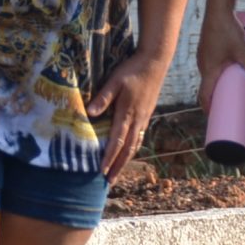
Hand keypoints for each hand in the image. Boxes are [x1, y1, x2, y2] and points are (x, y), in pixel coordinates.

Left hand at [90, 52, 167, 176]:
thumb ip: (103, 97)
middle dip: (118, 166)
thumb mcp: (114, 81)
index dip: (109, 157)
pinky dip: (133, 148)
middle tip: (110, 181)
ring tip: (118, 171)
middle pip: (127, 149)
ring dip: (126, 160)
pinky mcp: (147, 114)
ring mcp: (143, 118)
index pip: (117, 141)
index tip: (101, 171)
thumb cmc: (132, 70)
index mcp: (127, 113)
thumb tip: (90, 113)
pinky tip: (130, 151)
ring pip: (135, 144)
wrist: (155, 62)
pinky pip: (140, 136)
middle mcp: (137, 120)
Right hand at [195, 1, 244, 111]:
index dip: (209, 109)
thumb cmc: (227, 29)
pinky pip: (211, 67)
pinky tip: (229, 71)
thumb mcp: (242, 49)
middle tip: (230, 106)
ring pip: (211, 76)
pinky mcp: (207, 49)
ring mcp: (203, 57)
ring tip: (232, 90)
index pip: (204, 96)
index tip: (216, 118)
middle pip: (208, 87)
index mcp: (208, 69)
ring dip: (219, 84)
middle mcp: (202, 65)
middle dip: (218, 98)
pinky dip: (218, 73)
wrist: (217, 8)